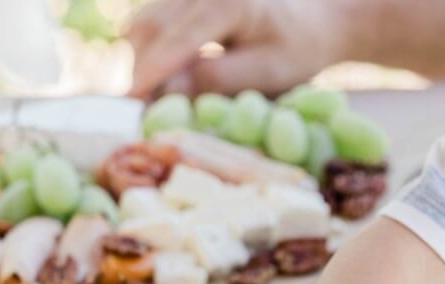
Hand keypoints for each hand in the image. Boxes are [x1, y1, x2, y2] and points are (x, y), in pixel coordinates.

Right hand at [126, 0, 345, 97]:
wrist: (314, 22)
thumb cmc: (297, 51)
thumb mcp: (268, 73)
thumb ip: (218, 79)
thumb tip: (167, 89)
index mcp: (228, 1)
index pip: (178, 38)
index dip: (152, 71)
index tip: (130, 101)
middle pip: (151, 26)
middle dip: (142, 70)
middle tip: (141, 111)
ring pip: (145, 23)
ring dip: (143, 62)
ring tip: (155, 98)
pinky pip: (154, 22)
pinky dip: (153, 52)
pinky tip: (166, 79)